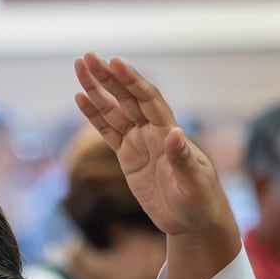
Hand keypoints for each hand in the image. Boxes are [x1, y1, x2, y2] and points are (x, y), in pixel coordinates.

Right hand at [73, 52, 238, 241]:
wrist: (193, 221)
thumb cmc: (200, 202)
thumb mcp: (194, 183)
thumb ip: (183, 159)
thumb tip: (175, 132)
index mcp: (169, 132)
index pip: (148, 99)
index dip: (132, 81)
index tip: (115, 62)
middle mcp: (153, 131)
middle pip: (127, 97)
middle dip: (107, 77)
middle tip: (87, 57)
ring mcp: (139, 143)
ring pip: (114, 110)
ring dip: (96, 90)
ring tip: (79, 68)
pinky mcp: (128, 158)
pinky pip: (107, 132)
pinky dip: (94, 116)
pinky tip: (80, 99)